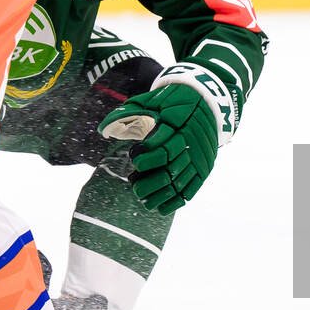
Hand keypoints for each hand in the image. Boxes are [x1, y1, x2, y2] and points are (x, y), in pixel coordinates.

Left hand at [99, 64, 236, 213]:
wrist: (207, 101)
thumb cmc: (171, 101)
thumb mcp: (150, 100)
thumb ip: (126, 113)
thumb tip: (103, 131)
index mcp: (178, 124)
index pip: (163, 147)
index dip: (146, 157)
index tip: (134, 158)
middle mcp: (191, 142)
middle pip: (170, 169)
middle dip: (150, 181)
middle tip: (134, 184)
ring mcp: (199, 157)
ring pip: (179, 182)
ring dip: (159, 195)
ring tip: (142, 197)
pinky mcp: (204, 168)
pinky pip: (191, 189)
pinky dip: (176, 202)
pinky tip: (161, 208)